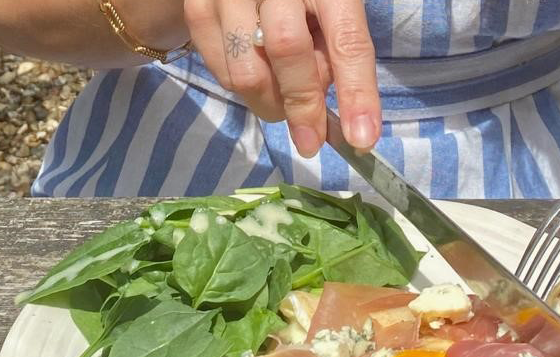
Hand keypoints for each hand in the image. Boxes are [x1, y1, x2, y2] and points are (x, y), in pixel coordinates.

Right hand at [184, 0, 380, 156]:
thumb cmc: (302, 1)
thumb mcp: (329, 14)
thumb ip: (335, 53)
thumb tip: (333, 118)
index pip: (346, 39)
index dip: (357, 92)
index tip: (361, 138)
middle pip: (287, 51)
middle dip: (302, 105)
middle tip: (311, 140)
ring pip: (248, 74)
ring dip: (272, 100)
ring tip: (284, 84)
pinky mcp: (198, 12)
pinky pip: (222, 75)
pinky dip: (246, 89)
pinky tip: (258, 68)